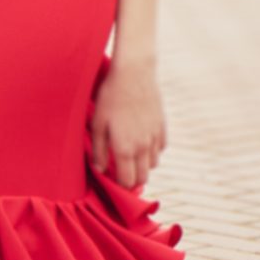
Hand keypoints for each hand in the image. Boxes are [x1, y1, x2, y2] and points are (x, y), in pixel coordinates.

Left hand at [90, 56, 164, 192]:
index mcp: (125, 149)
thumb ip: (99, 150)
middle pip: (143, 178)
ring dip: (143, 165)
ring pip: (153, 164)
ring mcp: (155, 137)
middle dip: (132, 180)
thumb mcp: (98, 123)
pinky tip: (142, 141)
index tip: (112, 182)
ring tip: (130, 156)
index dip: (120, 186)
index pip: (127, 181)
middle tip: (120, 173)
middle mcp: (143, 147)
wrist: (134, 74)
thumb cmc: (110, 97)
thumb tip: (100, 170)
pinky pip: (160, 148)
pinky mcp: (162, 126)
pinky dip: (152, 151)